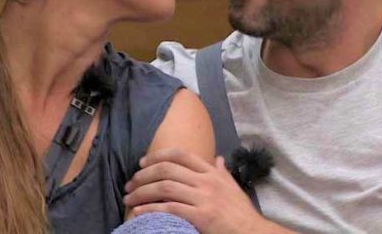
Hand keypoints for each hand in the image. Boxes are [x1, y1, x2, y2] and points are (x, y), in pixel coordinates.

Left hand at [123, 148, 273, 233]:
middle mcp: (205, 180)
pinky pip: (170, 208)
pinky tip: (138, 211)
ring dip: (142, 191)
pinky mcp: (201, 216)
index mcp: (211, 172)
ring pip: (165, 187)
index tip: (142, 162)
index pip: (179, 155)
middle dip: (144, 174)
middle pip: (167, 169)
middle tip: (130, 182)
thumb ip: (222, 171)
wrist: (253, 232)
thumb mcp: (232, 186)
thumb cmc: (241, 212)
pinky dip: (150, 208)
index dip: (157, 156)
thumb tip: (218, 158)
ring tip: (129, 197)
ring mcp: (203, 198)